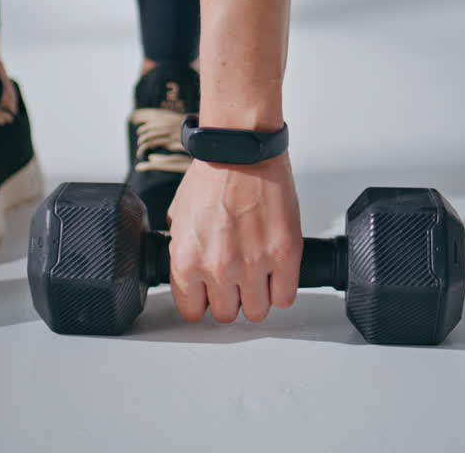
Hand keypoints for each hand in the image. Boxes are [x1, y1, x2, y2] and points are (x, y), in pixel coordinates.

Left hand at [166, 153, 301, 322]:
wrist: (241, 149)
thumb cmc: (212, 174)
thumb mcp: (179, 216)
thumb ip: (182, 247)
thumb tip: (187, 266)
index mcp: (187, 260)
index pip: (192, 311)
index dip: (202, 301)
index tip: (209, 293)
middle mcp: (218, 268)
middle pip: (226, 314)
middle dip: (230, 298)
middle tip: (235, 280)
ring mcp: (253, 264)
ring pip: (256, 311)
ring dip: (257, 297)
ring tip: (257, 277)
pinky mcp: (284, 255)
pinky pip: (285, 297)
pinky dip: (281, 289)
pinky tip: (276, 274)